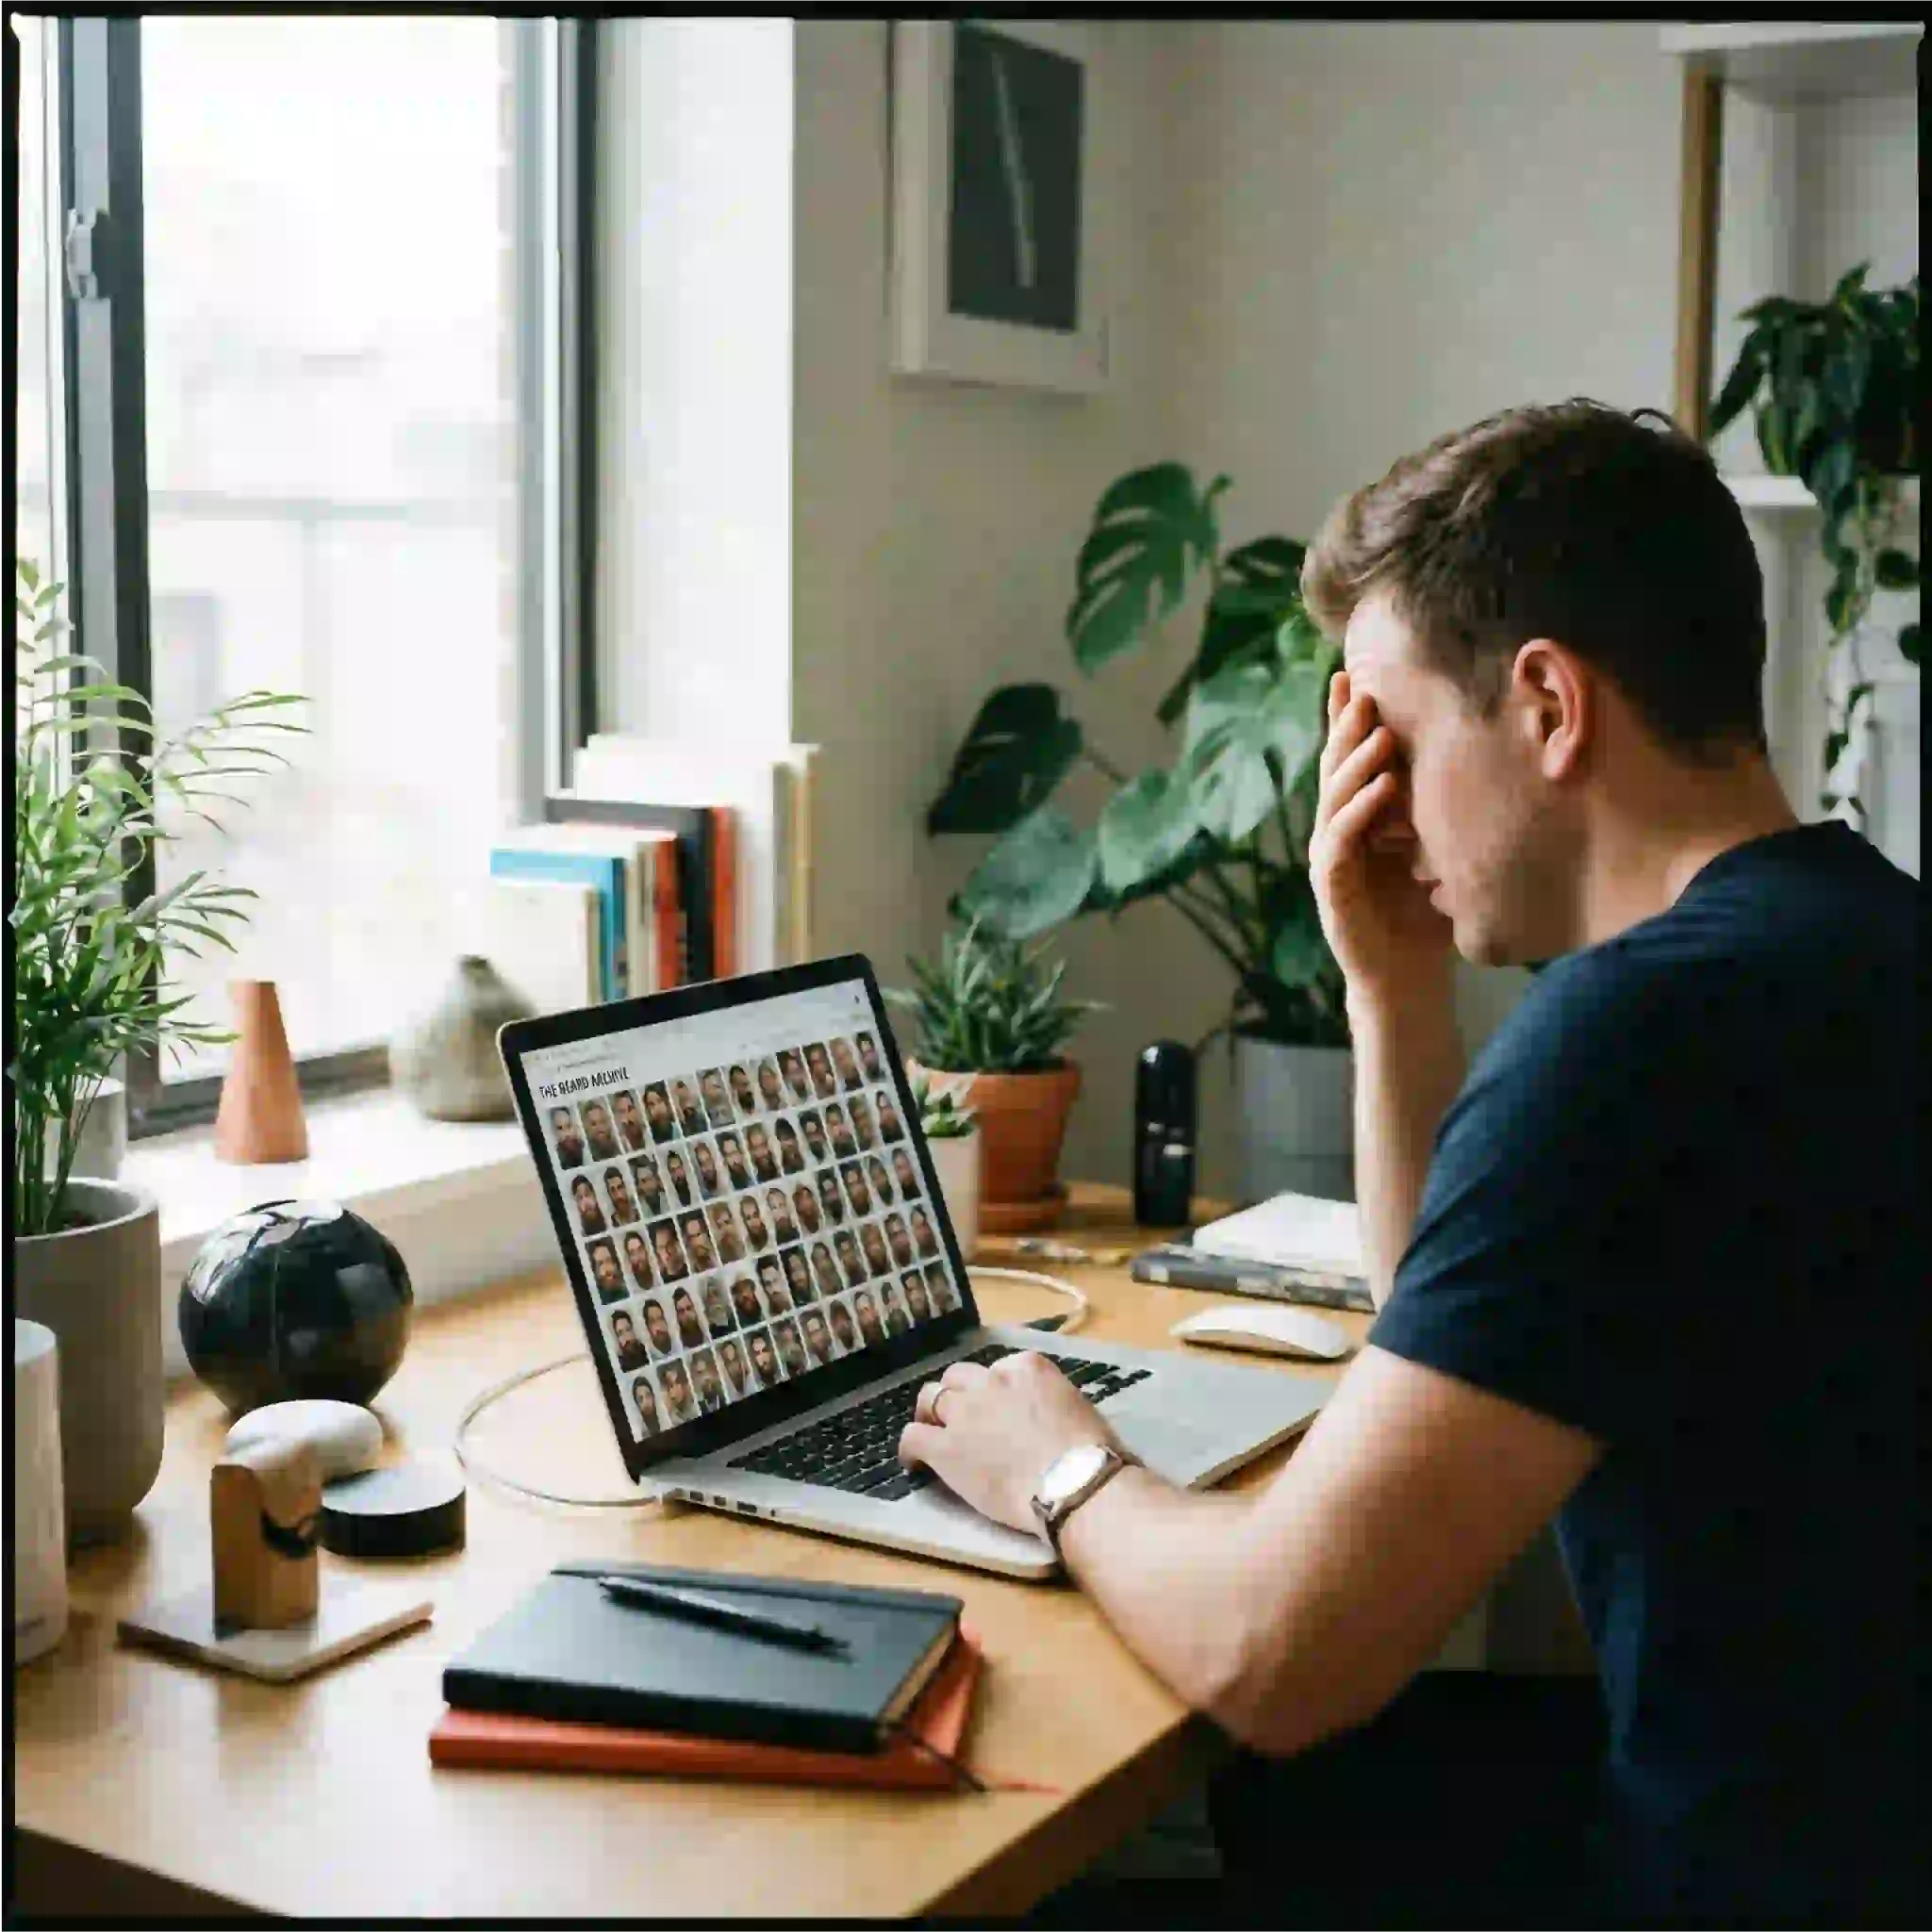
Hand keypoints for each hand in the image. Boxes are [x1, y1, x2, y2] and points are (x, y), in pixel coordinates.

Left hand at [898, 1352, 1118, 1533]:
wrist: (1075, 1482)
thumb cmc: (1091, 1451)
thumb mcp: (1076, 1406)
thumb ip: (1049, 1401)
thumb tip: (1046, 1417)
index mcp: (1026, 1367)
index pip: (998, 1370)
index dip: (995, 1392)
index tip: (999, 1411)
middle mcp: (991, 1381)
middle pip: (959, 1378)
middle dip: (958, 1395)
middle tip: (963, 1421)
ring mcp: (965, 1412)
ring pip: (930, 1398)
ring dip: (931, 1414)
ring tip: (933, 1434)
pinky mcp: (946, 1448)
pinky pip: (913, 1436)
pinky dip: (910, 1448)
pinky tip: (915, 1462)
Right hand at [1308, 670, 1453, 1006]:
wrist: (1409, 982)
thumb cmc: (1427, 918)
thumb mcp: (1439, 853)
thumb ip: (1437, 812)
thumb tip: (1479, 757)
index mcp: (1358, 822)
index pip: (1348, 762)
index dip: (1344, 721)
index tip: (1352, 675)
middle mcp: (1336, 835)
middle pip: (1334, 770)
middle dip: (1345, 729)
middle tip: (1361, 690)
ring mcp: (1329, 862)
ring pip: (1334, 799)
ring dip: (1355, 763)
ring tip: (1378, 732)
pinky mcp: (1332, 891)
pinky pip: (1340, 842)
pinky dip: (1359, 812)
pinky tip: (1382, 788)